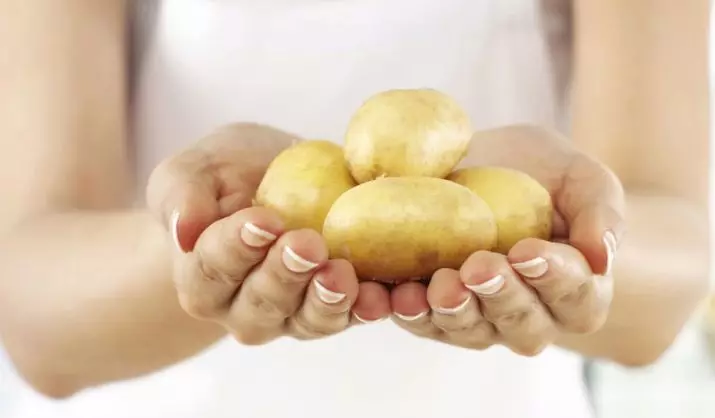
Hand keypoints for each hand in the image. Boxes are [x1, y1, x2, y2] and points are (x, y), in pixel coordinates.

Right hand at [146, 123, 390, 343]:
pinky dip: (367, 308)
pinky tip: (382, 295)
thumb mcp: (193, 170)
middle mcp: (243, 307)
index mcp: (201, 278)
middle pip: (262, 302)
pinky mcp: (334, 307)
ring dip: (327, 300)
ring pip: (307, 319)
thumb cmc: (225, 177)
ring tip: (343, 276)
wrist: (270, 181)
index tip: (262, 222)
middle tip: (307, 244)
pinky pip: (351, 316)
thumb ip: (180, 196)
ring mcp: (292, 313)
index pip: (212, 269)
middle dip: (285, 275)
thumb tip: (183, 230)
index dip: (236, 248)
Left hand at [389, 125, 624, 354]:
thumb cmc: (540, 173)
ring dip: (454, 312)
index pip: (576, 296)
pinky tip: (398, 294)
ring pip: (472, 332)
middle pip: (523, 325)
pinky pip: (424, 324)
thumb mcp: (578, 176)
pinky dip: (410, 312)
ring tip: (439, 285)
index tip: (528, 249)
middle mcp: (531, 315)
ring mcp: (481, 320)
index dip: (555, 278)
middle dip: (501, 297)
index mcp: (577, 289)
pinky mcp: (435, 313)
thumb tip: (602, 255)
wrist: (482, 165)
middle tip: (479, 266)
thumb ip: (600, 210)